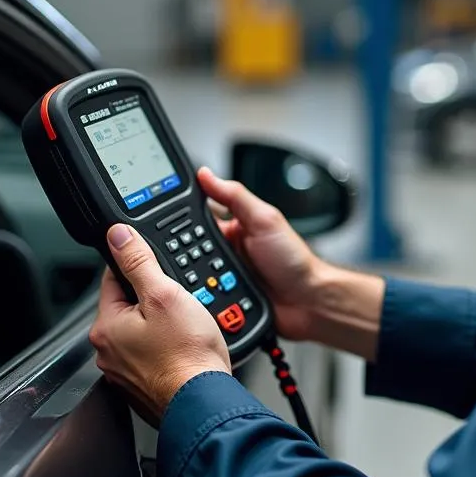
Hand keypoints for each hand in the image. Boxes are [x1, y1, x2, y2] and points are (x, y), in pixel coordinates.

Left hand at [89, 223, 231, 420]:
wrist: (203, 401)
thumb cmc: (187, 354)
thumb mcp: (165, 294)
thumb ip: (139, 261)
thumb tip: (118, 235)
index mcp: (106, 326)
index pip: (114, 278)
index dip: (140, 266)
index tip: (159, 266)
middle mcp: (108, 352)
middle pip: (130, 306)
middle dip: (154, 298)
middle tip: (181, 300)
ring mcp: (125, 372)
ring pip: (143, 332)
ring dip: (162, 325)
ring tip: (187, 326)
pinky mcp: (143, 386)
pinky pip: (153, 355)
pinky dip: (168, 349)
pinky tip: (185, 348)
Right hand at [198, 167, 326, 342]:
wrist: (308, 301)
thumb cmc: (293, 259)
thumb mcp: (265, 219)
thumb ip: (235, 196)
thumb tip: (206, 175)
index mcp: (233, 227)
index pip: (196, 219)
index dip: (181, 222)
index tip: (167, 225)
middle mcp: (226, 251)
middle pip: (189, 250)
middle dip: (185, 256)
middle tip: (192, 258)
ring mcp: (223, 276)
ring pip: (191, 277)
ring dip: (192, 280)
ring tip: (200, 280)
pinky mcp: (222, 300)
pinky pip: (201, 299)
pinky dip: (199, 300)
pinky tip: (200, 299)